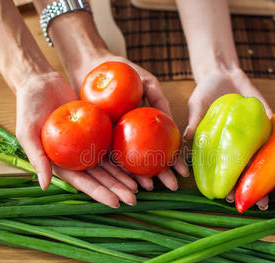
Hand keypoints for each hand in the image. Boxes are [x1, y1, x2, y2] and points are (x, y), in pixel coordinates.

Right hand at [16, 72, 137, 207]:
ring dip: (125, 176)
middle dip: (117, 189)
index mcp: (61, 164)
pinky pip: (114, 144)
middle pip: (101, 177)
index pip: (83, 183)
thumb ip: (37, 158)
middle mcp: (77, 158)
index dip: (99, 193)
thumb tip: (43, 186)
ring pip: (111, 164)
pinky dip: (125, 154)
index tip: (115, 203)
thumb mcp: (28, 133)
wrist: (41, 83)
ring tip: (142, 186)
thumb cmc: (28, 108)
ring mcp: (89, 145)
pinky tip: (139, 162)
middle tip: (134, 200)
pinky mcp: (97, 131)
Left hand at [69, 53, 188, 190]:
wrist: (91, 64)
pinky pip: (106, 155)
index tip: (183, 172)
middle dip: (160, 174)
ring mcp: (113, 138)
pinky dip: (115, 168)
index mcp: (145, 124)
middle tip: (172, 186)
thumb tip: (170, 121)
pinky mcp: (95, 138)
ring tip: (150, 187)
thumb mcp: (146, 82)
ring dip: (139, 176)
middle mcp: (131, 134)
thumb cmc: (121, 69)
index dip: (173, 159)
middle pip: (147, 158)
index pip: (162, 145)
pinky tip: (125, 179)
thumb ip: (159, 99)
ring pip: (128, 161)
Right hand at [184, 66, 274, 208]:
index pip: (227, 171)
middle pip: (250, 171)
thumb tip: (186, 137)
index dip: (229, 185)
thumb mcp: (196, 105)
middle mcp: (240, 145)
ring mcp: (255, 135)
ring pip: (267, 160)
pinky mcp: (268, 122)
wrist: (223, 72)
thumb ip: (194, 122)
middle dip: (256, 189)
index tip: (231, 197)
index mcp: (221, 148)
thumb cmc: (205, 91)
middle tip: (262, 204)